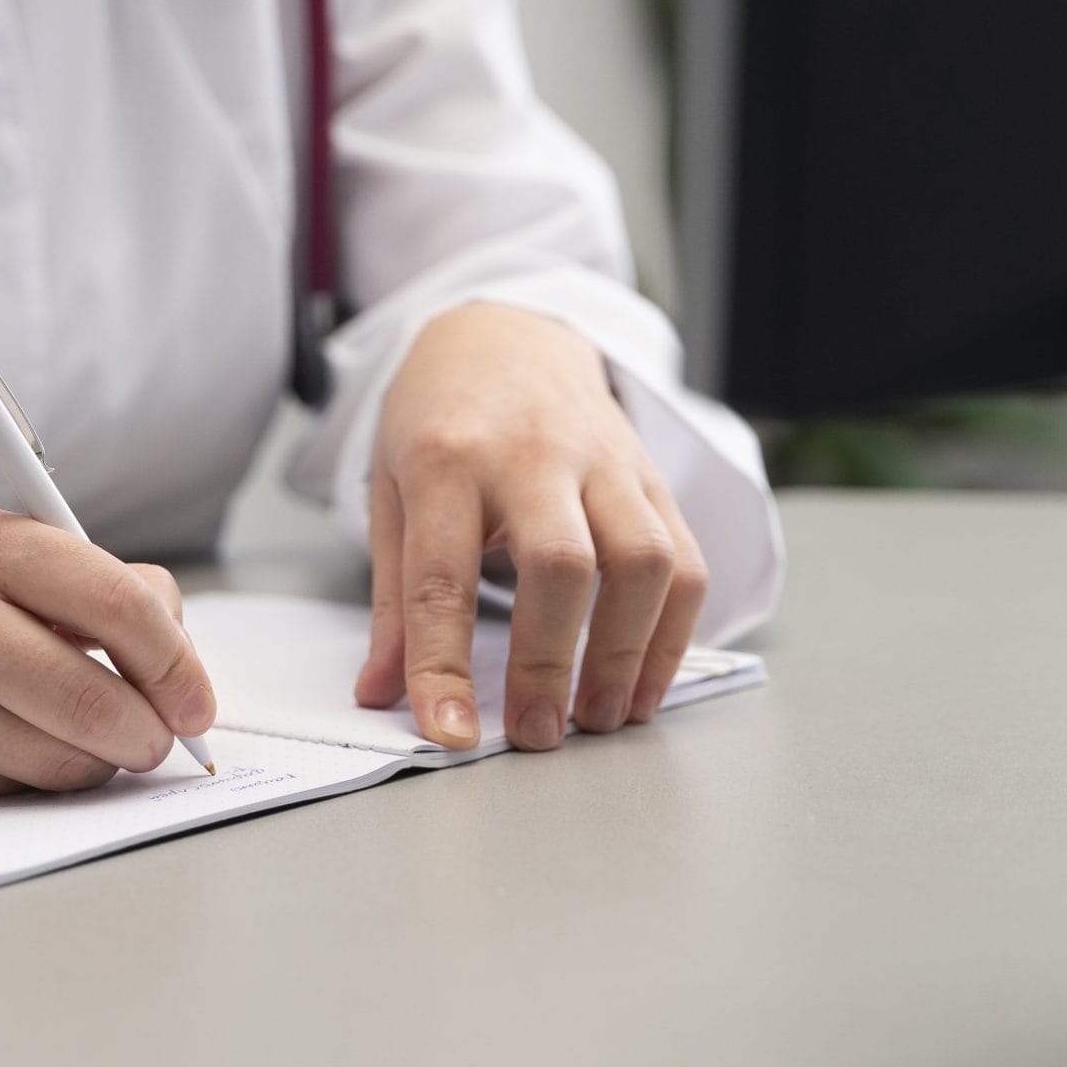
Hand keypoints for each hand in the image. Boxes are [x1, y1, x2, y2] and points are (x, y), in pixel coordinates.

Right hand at [0, 508, 216, 803]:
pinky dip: (20, 780)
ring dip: (88, 766)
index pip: (124, 605)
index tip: (197, 704)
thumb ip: (94, 591)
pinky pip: (2, 788)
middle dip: (144, 736)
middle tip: (150, 743)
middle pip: (97, 698)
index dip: (179, 667)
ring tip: (71, 743)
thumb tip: (181, 656)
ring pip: (57, 759)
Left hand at [355, 302, 708, 751]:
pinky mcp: (651, 474)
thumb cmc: (440, 422)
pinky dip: (674, 633)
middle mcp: (531, 455)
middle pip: (562, 564)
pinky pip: (685, 559)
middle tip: (540, 733)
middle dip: (553, 662)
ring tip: (601, 717)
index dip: (444, 664)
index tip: (450, 733)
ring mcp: (603, 461)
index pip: (441, 576)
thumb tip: (381, 695)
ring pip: (644, 560)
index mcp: (445, 459)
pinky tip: (644, 683)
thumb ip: (394, 599)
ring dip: (629, 654)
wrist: (505, 333)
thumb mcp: (391, 494)